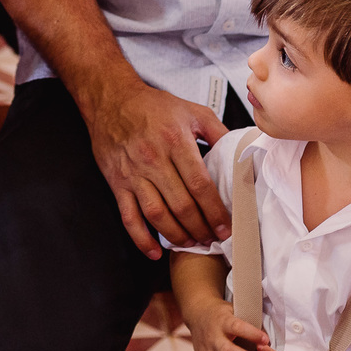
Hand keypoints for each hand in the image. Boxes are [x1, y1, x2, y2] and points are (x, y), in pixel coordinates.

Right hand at [84, 82, 228, 257]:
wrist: (111, 99)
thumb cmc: (152, 106)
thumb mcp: (191, 111)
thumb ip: (217, 132)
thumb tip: (239, 154)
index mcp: (175, 141)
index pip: (200, 185)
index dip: (215, 210)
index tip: (225, 226)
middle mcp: (153, 159)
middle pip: (181, 205)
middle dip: (201, 227)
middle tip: (212, 238)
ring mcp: (133, 173)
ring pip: (157, 215)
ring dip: (177, 235)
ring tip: (191, 243)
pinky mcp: (117, 183)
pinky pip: (128, 216)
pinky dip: (141, 238)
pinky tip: (155, 250)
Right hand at [185, 298, 267, 350]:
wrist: (198, 314)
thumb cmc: (220, 314)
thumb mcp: (233, 310)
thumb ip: (247, 322)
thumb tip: (266, 337)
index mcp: (223, 321)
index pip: (237, 327)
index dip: (252, 334)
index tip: (265, 339)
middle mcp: (213, 336)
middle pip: (227, 350)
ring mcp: (206, 349)